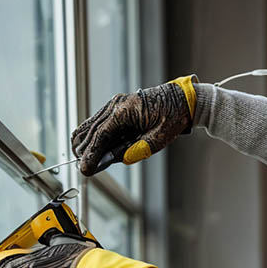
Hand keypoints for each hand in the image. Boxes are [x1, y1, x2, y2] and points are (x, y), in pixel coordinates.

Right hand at [71, 76, 196, 176]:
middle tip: (84, 168)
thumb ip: (140, 149)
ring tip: (84, 160)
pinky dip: (94, 136)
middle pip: (91, 130)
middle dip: (86, 150)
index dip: (91, 153)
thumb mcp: (160, 137)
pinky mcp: (117, 108)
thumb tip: (122, 159)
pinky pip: (99, 123)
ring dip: (87, 143)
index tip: (85, 168)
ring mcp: (115, 104)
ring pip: (91, 126)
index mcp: (125, 110)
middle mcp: (116, 105)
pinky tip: (92, 148)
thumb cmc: (174, 115)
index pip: (100, 135)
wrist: (182, 99)